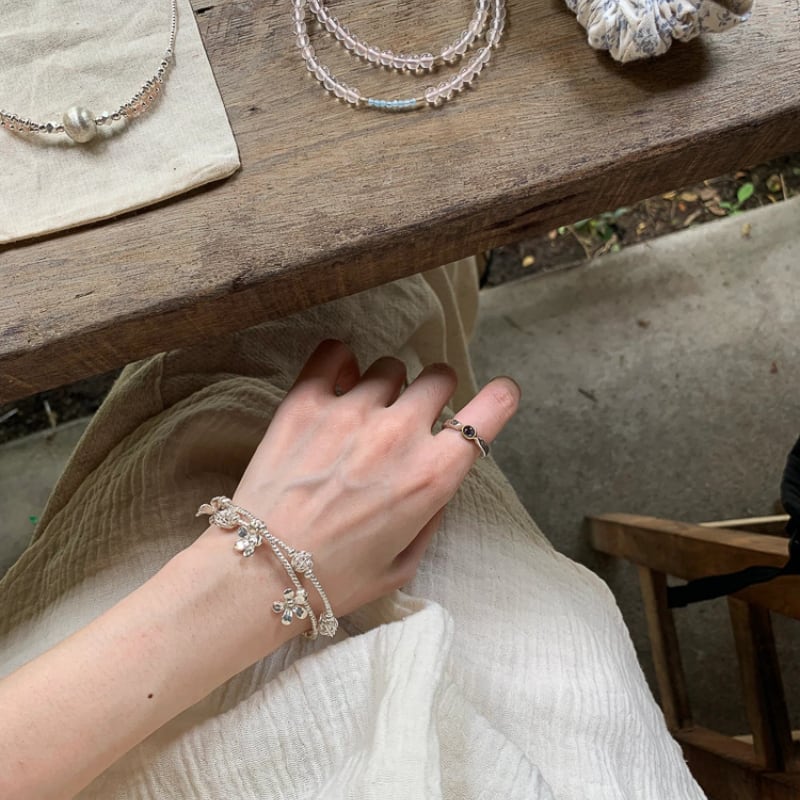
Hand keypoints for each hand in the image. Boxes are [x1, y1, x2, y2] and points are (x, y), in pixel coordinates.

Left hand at [230, 339, 519, 620]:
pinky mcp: (305, 402)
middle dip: (434, 394)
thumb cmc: (336, 578)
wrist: (260, 573)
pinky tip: (336, 384)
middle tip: (412, 417)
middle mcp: (398, 434)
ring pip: (389, 367)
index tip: (498, 396)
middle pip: (438, 377)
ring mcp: (350, 412)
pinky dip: (341, 363)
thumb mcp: (405, 563)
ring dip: (386, 387)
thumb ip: (430, 514)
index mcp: (431, 476)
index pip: (489, 412)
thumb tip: (433, 476)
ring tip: (363, 414)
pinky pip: (334, 353)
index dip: (500, 399)